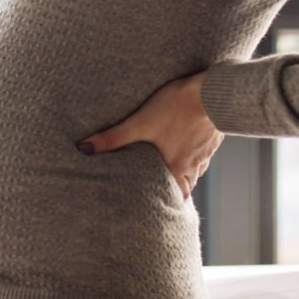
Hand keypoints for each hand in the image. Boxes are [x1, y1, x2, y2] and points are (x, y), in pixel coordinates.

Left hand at [78, 71, 225, 200]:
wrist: (214, 92)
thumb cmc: (177, 107)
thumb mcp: (140, 122)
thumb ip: (113, 138)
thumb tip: (84, 148)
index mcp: (178, 167)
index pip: (178, 195)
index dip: (171, 202)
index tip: (163, 206)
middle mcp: (194, 163)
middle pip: (188, 184)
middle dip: (177, 188)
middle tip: (165, 189)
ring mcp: (206, 149)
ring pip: (197, 167)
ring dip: (187, 170)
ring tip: (174, 167)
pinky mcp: (213, 133)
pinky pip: (205, 149)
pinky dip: (196, 150)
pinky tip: (189, 140)